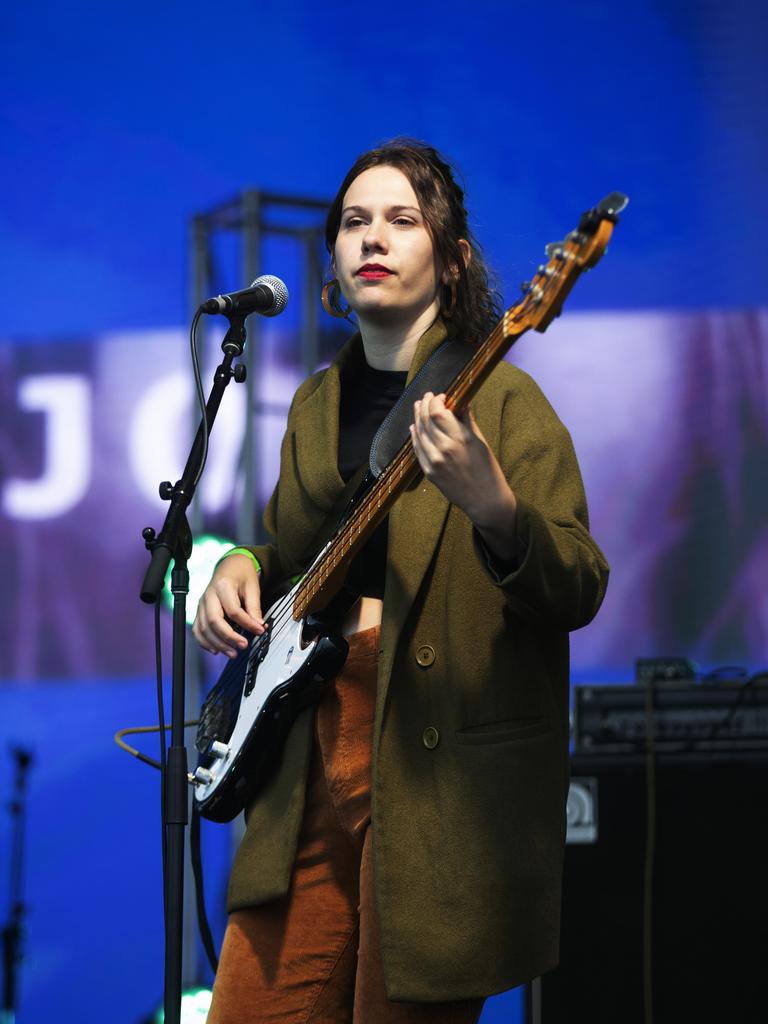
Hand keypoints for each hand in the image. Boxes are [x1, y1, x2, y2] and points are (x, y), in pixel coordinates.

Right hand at [192, 554, 265, 657]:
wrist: (230, 565)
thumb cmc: (241, 574)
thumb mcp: (253, 586)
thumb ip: (254, 607)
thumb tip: (259, 625)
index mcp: (223, 586)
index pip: (233, 610)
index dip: (247, 623)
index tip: (259, 631)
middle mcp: (209, 595)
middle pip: (214, 620)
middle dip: (228, 637)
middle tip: (243, 645)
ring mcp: (201, 604)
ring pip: (203, 628)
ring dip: (217, 644)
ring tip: (233, 653)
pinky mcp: (199, 611)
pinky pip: (197, 629)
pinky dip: (205, 642)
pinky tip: (216, 650)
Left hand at [410, 392, 517, 560]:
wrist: (485, 500)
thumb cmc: (488, 470)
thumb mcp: (480, 442)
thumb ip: (467, 421)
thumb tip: (461, 402)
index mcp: (461, 438)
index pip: (438, 412)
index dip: (435, 401)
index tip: (440, 396)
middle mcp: (444, 448)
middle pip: (426, 420)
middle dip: (424, 405)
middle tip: (426, 398)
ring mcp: (434, 461)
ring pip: (419, 433)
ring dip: (417, 418)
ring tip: (418, 407)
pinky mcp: (429, 472)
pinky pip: (418, 450)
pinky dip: (415, 437)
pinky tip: (414, 428)